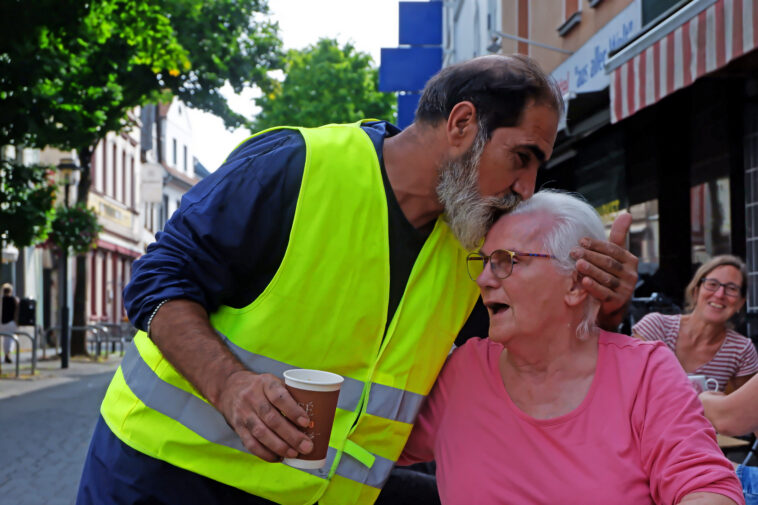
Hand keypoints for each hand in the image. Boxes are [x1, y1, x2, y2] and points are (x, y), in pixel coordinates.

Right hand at [217, 370, 313, 461]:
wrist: (230, 387)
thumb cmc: (262, 387)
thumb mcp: (273, 382)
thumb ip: (290, 395)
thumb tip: (317, 416)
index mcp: (265, 383)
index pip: (279, 396)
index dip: (293, 410)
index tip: (307, 423)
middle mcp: (252, 397)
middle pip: (271, 418)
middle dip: (290, 435)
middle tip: (306, 446)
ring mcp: (242, 412)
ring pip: (260, 432)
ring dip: (279, 446)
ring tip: (294, 454)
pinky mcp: (237, 426)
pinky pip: (250, 443)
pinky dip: (265, 453)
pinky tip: (278, 458)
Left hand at [570, 212, 637, 330]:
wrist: (612, 306)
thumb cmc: (611, 275)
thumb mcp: (615, 256)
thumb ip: (618, 236)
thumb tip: (627, 213)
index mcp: (630, 260)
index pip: (613, 250)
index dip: (597, 245)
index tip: (581, 241)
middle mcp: (631, 274)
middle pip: (608, 263)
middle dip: (590, 256)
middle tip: (573, 252)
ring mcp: (626, 289)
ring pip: (606, 278)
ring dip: (591, 270)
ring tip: (578, 264)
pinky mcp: (618, 302)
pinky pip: (605, 293)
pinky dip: (594, 287)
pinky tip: (584, 281)